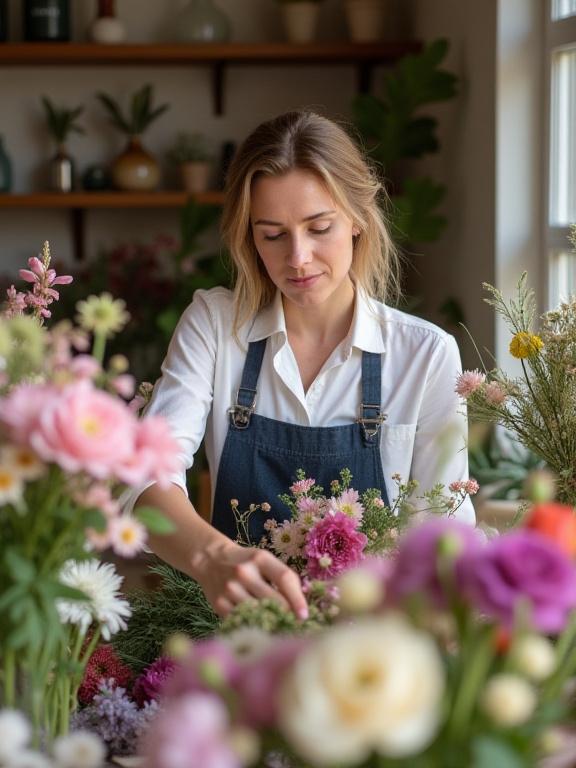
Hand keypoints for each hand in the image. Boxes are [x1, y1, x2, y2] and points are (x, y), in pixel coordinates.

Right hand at [191, 541, 307, 619]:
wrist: (210, 561)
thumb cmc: (246, 562)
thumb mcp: (264, 560)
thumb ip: (282, 577)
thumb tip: (302, 604)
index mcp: (260, 558)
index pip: (284, 578)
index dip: (297, 599)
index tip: (304, 615)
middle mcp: (244, 572)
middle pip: (273, 600)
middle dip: (287, 615)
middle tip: (294, 625)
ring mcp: (230, 589)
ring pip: (258, 613)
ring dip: (272, 622)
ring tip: (279, 627)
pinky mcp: (219, 604)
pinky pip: (243, 621)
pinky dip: (254, 626)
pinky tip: (260, 627)